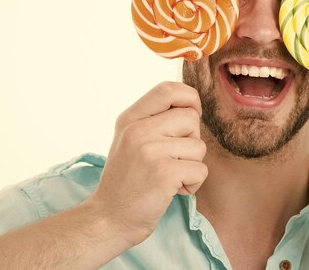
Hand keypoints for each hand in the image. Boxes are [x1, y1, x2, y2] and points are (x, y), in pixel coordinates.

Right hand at [85, 82, 207, 246]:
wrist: (108, 219)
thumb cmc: (127, 180)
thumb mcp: (130, 140)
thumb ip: (155, 120)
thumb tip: (192, 105)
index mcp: (130, 118)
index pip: (168, 89)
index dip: (189, 98)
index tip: (191, 115)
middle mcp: (137, 130)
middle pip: (191, 117)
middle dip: (192, 140)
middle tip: (173, 159)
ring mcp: (149, 151)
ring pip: (199, 146)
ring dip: (191, 166)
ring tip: (168, 177)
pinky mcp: (163, 173)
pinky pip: (200, 170)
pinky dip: (192, 185)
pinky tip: (171, 190)